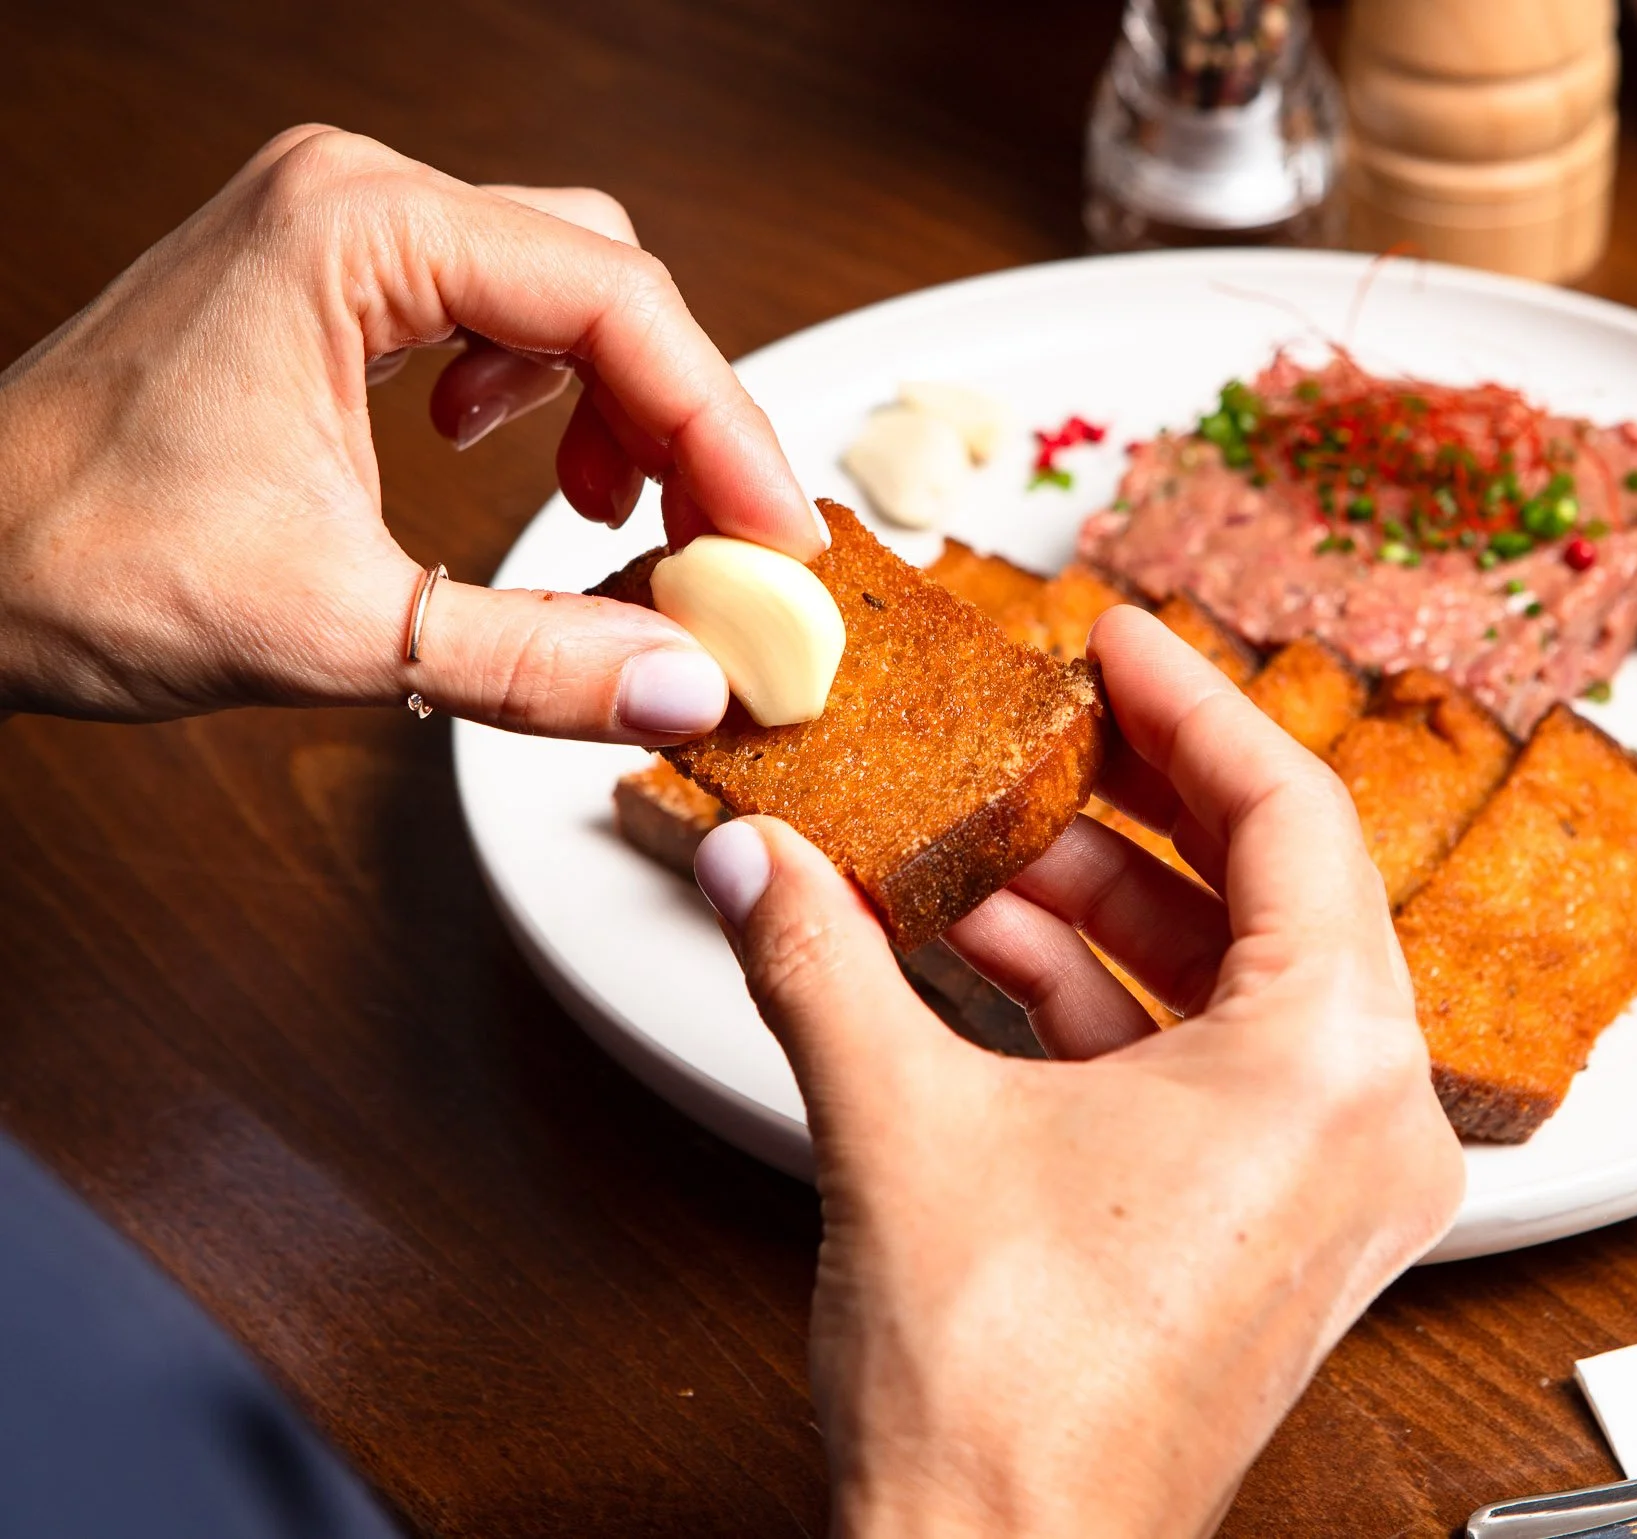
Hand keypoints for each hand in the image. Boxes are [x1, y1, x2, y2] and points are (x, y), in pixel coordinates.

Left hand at [0, 125, 822, 736]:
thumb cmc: (74, 557)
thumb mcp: (340, 627)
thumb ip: (537, 659)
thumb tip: (687, 684)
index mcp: (356, 233)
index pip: (615, 305)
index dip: (724, 428)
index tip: (776, 537)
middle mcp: (354, 202)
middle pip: (606, 283)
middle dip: (684, 420)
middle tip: (721, 549)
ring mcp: (337, 236)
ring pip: (561, 290)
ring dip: (621, 408)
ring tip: (620, 518)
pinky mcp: (326, 286)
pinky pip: (494, 311)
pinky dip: (547, 395)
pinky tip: (517, 466)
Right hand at [691, 606, 1463, 1537]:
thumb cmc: (1007, 1401)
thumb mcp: (896, 1124)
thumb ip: (818, 959)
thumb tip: (756, 860)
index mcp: (1334, 1066)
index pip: (1288, 813)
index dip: (1191, 705)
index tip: (1116, 642)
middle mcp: (1369, 1124)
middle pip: (1268, 888)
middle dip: (1133, 803)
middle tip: (1047, 726)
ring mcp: (1329, 1186)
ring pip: (1229, 979)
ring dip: (1102, 905)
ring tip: (984, 845)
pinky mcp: (1270, 1231)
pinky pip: (1206, 1063)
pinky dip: (1107, 1000)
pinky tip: (991, 954)